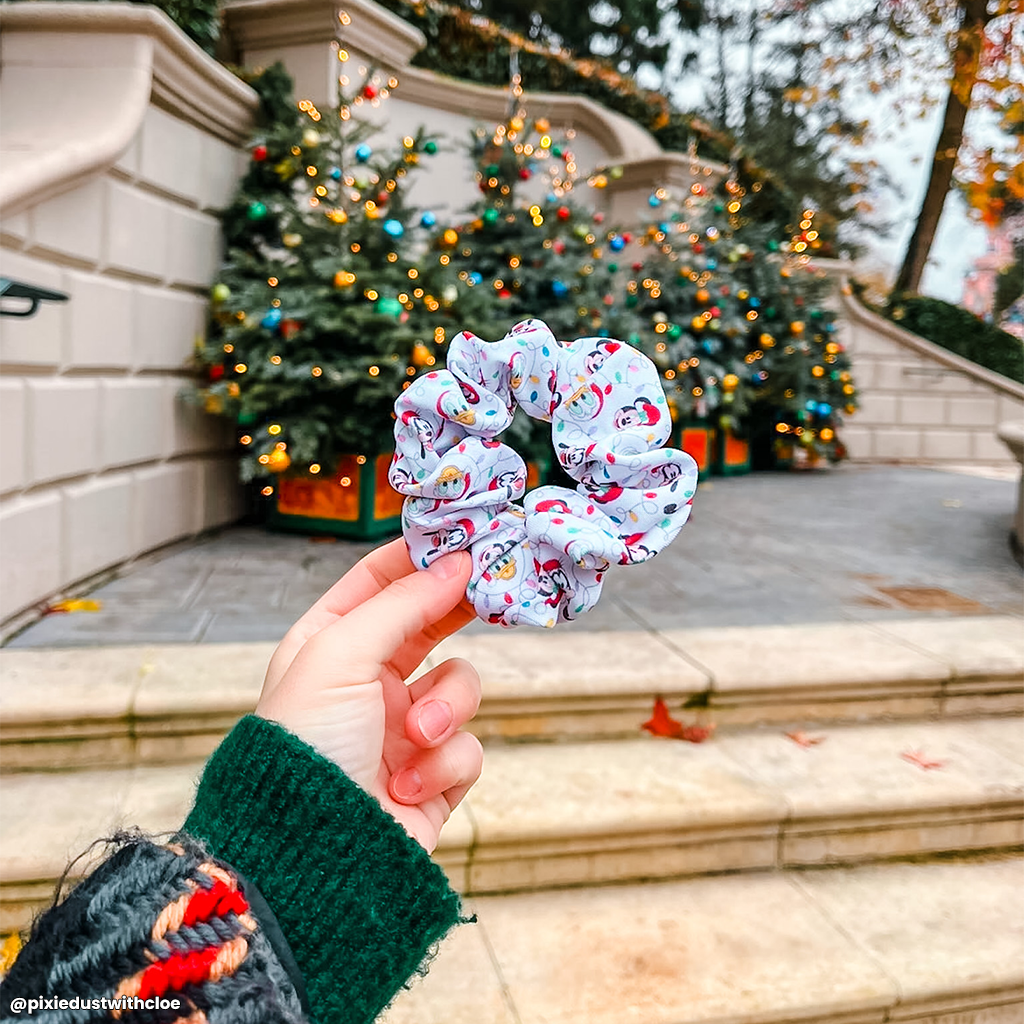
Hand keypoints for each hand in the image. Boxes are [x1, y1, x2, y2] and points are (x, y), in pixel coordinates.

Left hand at [256, 538, 481, 852]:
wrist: (310, 859)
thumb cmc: (305, 745)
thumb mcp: (342, 655)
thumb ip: (403, 603)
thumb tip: (457, 562)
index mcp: (329, 645)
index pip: (377, 582)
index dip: (419, 555)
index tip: (464, 532)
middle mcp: (366, 682)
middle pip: (428, 624)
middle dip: (457, 611)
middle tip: (495, 584)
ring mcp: (401, 729)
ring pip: (460, 686)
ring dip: (447, 708)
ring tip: (416, 736)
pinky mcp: (432, 776)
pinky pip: (466, 748)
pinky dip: (444, 764)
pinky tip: (407, 786)